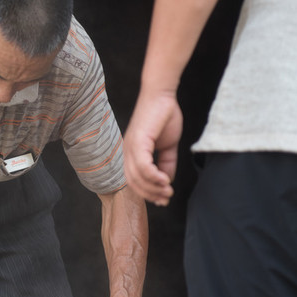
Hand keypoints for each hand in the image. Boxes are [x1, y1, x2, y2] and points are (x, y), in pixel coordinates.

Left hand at [123, 90, 182, 205]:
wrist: (162, 95)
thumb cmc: (164, 116)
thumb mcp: (168, 145)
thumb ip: (167, 163)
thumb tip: (167, 180)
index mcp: (132, 154)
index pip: (134, 181)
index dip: (147, 193)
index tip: (162, 200)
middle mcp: (128, 152)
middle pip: (134, 183)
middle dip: (151, 194)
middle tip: (167, 198)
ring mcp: (130, 147)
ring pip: (138, 177)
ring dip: (154, 188)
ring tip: (168, 191)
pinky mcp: (137, 141)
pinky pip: (143, 166)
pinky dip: (154, 176)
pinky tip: (165, 180)